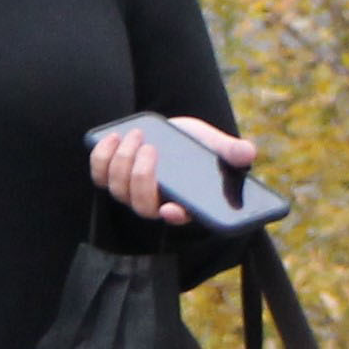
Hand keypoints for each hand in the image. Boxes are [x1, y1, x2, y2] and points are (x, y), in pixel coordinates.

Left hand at [90, 113, 258, 225]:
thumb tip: (248, 153)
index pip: (179, 217)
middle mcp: (156, 203)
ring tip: (136, 135)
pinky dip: (101, 156)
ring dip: (122, 161)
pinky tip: (113, 137)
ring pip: (118, 189)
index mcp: (185, 202)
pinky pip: (99, 174)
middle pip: (142, 204)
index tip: (171, 207)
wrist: (171, 132)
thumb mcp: (215, 144)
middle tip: (151, 148)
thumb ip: (231, 150)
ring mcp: (131, 192)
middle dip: (142, 176)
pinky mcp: (113, 177)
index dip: (174, 216)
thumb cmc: (196, 144)